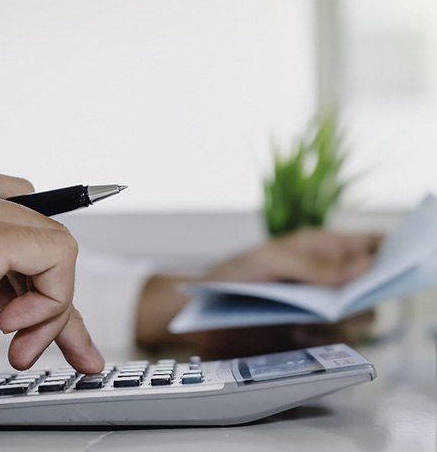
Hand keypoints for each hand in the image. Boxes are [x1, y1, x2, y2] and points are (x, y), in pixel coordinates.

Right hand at [0, 153, 103, 372]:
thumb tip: (24, 287)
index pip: (15, 207)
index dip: (31, 260)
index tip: (29, 298)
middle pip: (36, 230)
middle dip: (50, 291)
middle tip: (34, 337)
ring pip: (53, 242)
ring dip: (53, 304)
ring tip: (22, 342)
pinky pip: (56, 255)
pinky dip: (54, 300)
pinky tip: (16, 329)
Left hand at [136, 228, 380, 355]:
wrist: (203, 315)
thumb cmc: (231, 275)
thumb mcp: (270, 260)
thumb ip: (314, 265)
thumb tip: (364, 266)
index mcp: (320, 249)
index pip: (368, 245)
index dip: (385, 254)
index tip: (384, 269)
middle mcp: (326, 279)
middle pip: (371, 289)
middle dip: (363, 299)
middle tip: (339, 306)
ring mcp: (319, 308)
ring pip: (359, 318)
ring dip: (341, 324)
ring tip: (303, 325)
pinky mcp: (310, 335)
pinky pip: (337, 341)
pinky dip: (324, 340)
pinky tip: (296, 335)